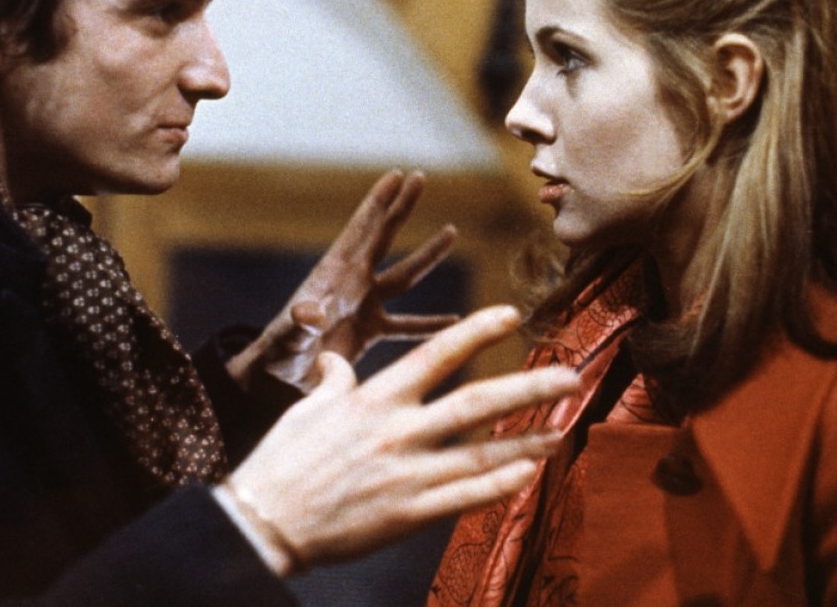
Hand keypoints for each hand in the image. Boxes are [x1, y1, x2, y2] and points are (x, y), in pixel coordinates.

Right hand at [222, 305, 579, 574]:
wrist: (266, 521)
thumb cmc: (283, 461)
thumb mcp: (307, 408)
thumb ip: (333, 381)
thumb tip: (336, 360)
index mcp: (374, 399)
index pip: (436, 354)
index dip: (477, 332)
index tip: (512, 315)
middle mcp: (398, 431)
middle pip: (476, 403)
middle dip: (528, 387)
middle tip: (571, 375)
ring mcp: (408, 475)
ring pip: (482, 454)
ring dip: (528, 441)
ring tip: (564, 429)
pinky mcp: (410, 514)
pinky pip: (466, 499)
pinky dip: (500, 486)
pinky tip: (530, 476)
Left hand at [228, 170, 457, 391]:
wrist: (280, 378)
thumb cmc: (277, 352)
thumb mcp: (287, 336)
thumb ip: (299, 324)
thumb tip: (309, 312)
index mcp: (334, 275)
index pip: (361, 230)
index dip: (378, 202)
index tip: (397, 174)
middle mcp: (353, 283)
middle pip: (384, 238)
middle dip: (401, 207)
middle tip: (420, 177)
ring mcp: (365, 305)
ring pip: (404, 276)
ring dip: (427, 256)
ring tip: (451, 231)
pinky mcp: (371, 331)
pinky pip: (407, 325)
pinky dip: (430, 324)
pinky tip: (455, 321)